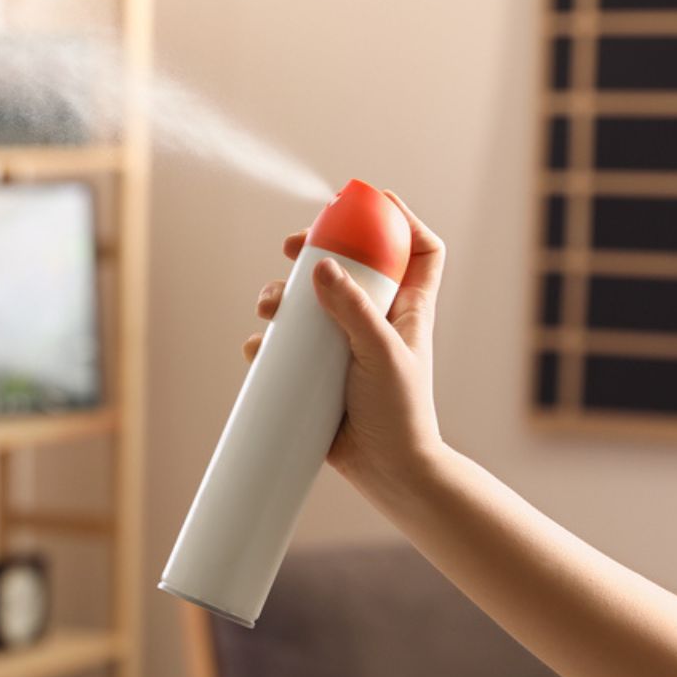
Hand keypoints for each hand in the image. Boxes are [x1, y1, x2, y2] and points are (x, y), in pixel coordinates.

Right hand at [243, 191, 446, 487]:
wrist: (388, 474)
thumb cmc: (400, 414)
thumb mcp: (380, 354)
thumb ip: (352, 309)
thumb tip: (321, 266)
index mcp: (407, 308)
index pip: (417, 249)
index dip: (399, 217)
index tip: (366, 202)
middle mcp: (376, 321)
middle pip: (349, 265)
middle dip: (318, 250)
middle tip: (292, 248)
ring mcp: (344, 347)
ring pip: (310, 303)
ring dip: (283, 295)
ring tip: (268, 307)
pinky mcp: (317, 375)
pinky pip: (287, 348)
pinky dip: (267, 343)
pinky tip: (259, 350)